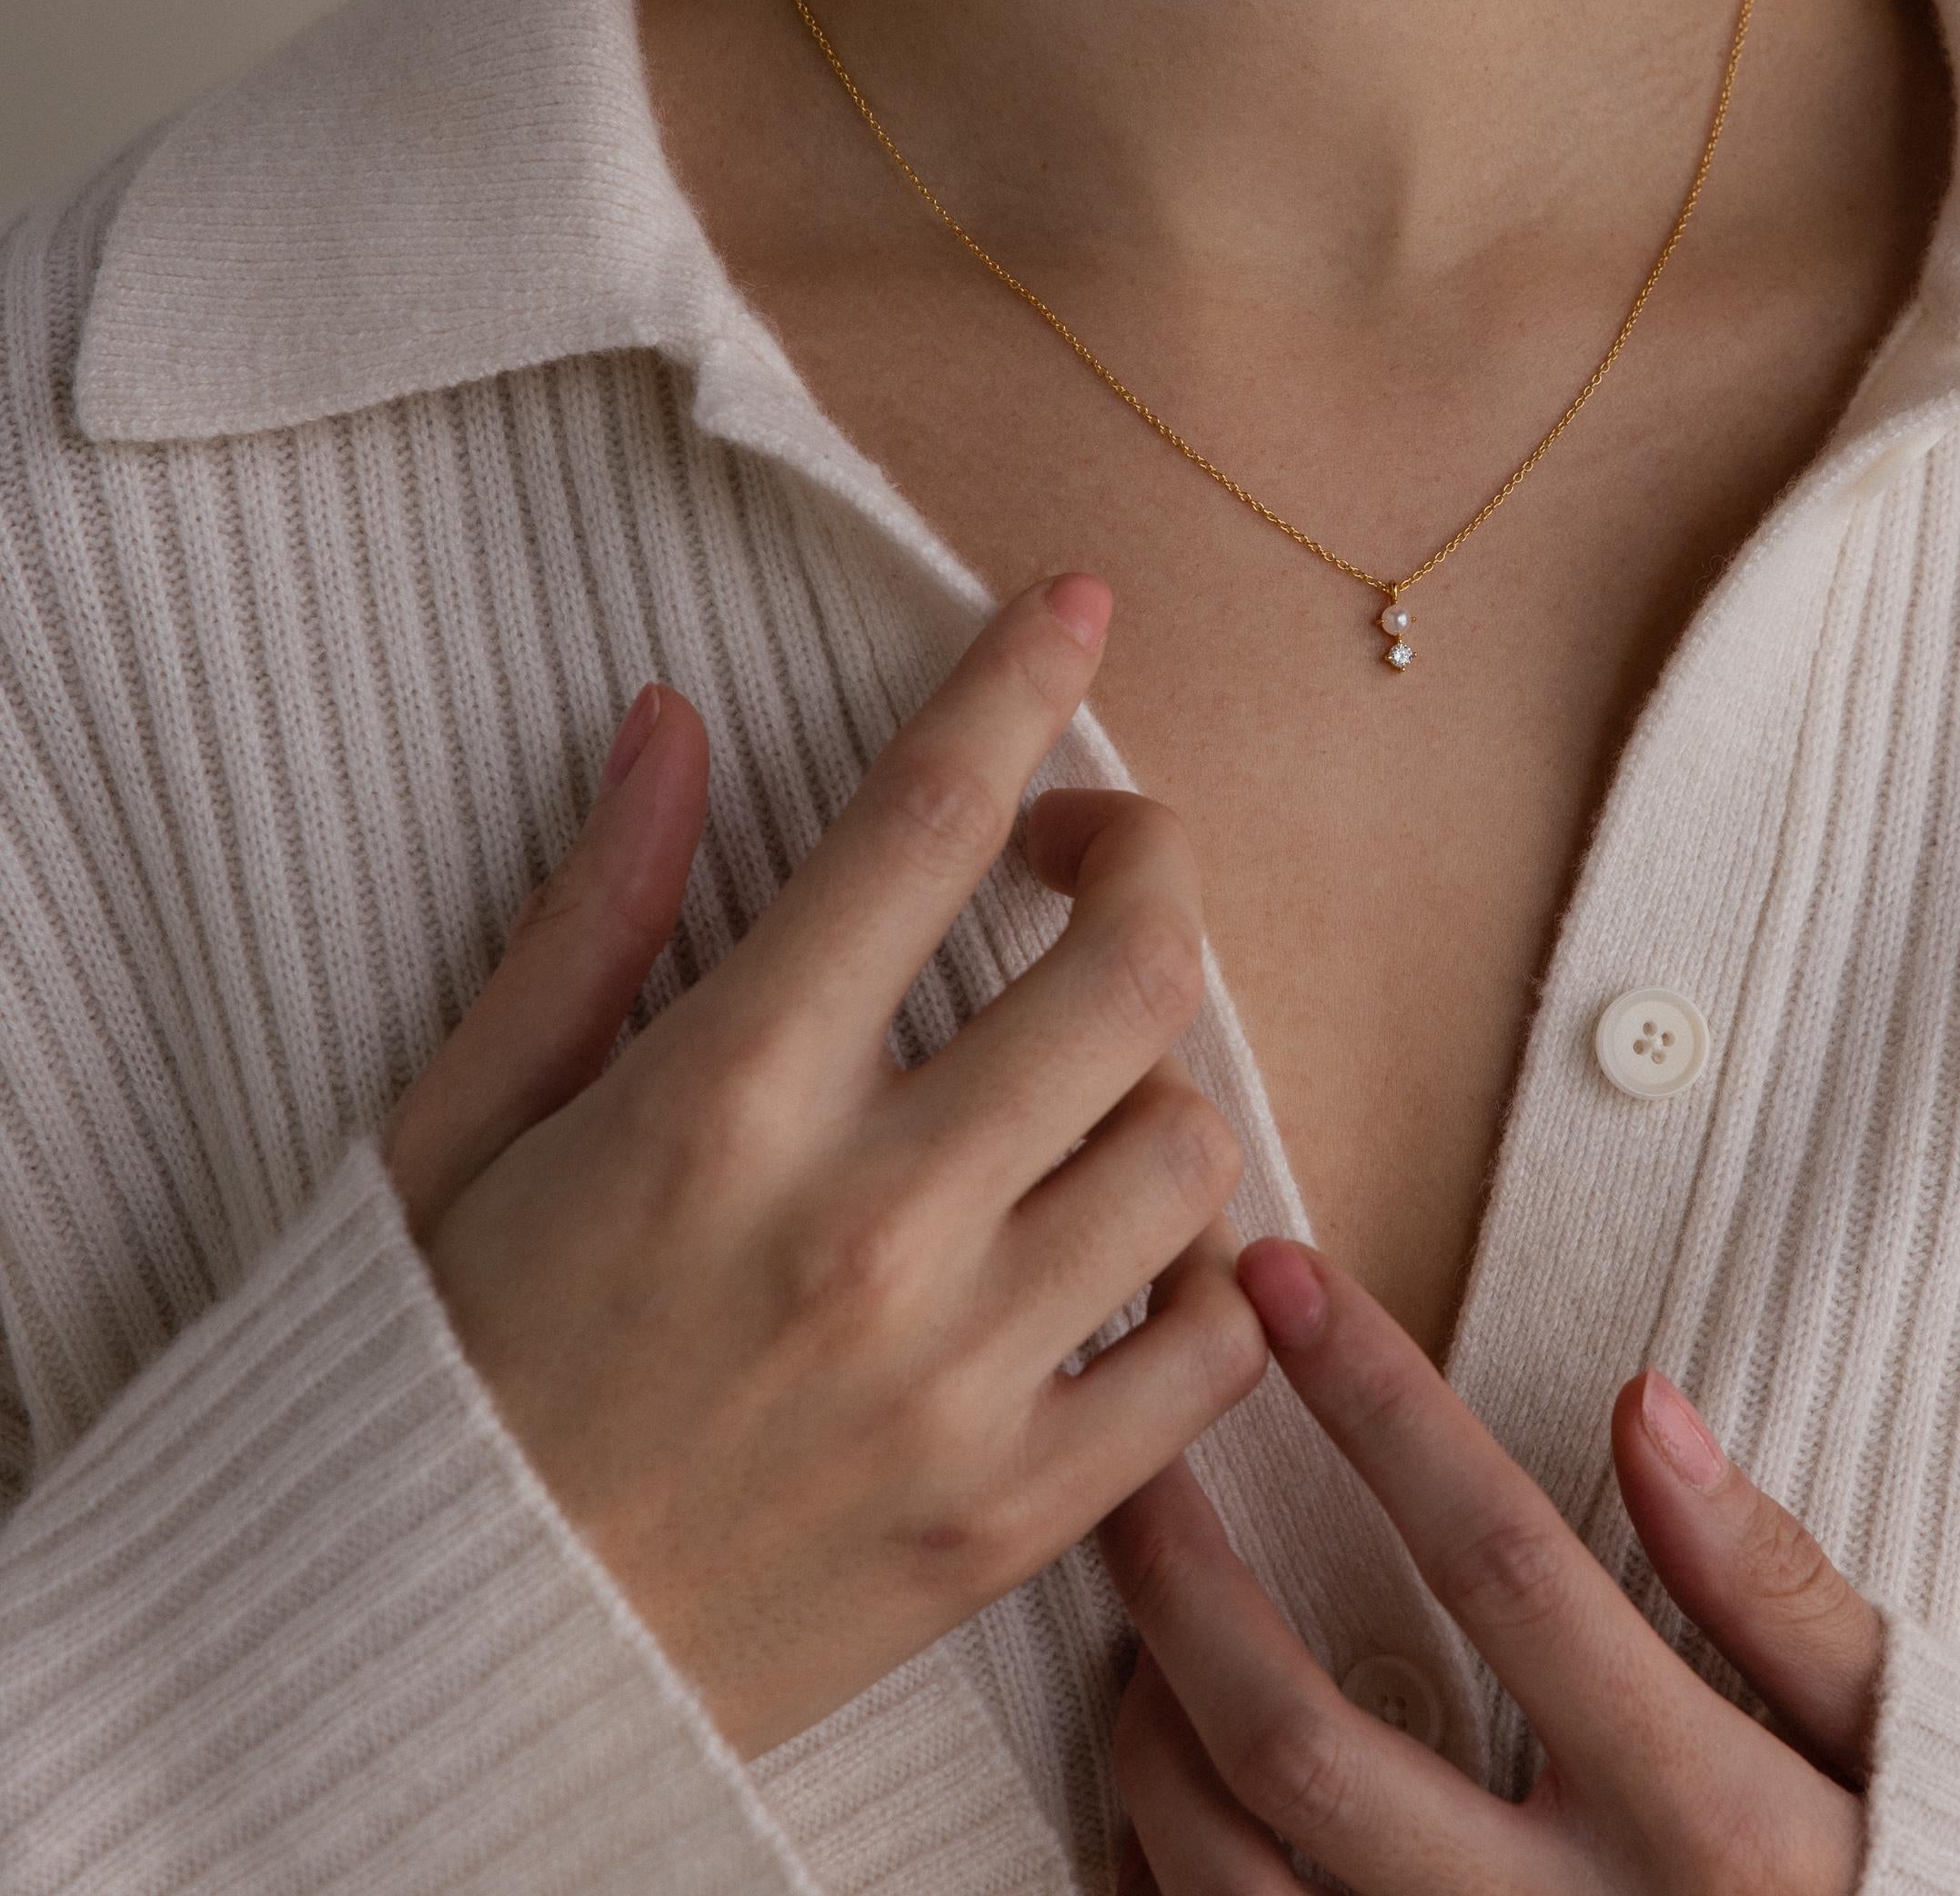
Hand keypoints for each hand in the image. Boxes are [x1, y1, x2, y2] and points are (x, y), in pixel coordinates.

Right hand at [379, 571, 1267, 1761]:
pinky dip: (1207, 1280)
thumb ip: (590, 916)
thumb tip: (674, 720)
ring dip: (1160, 1076)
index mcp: (720, 1100)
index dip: (1015, 680)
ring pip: (1190, 1142)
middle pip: (1130, 962)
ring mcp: (958, 1379)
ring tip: (1077, 1087)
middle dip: (1145, 857)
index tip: (1070, 602)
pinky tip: (1127, 1252)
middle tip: (1088, 860)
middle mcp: (865, 1223)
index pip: (921, 823)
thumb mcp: (464, 1124)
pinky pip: (1210, 1351)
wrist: (432, 1674)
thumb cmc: (447, 1368)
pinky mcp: (1015, 1518)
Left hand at [1097, 1240, 1887, 1893]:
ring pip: (1237, 1883)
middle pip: (1306, 1742)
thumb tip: (1646, 1404)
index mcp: (1694, 1811)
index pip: (1496, 1561)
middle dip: (1183, 1580)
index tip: (1279, 1279)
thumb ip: (1771, 1585)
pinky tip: (1153, 1779)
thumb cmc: (1911, 1890)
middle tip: (1127, 1450)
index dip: (1375, 1403)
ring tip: (1129, 1610)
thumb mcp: (1893, 1740)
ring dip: (1151, 1730)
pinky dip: (1159, 1876)